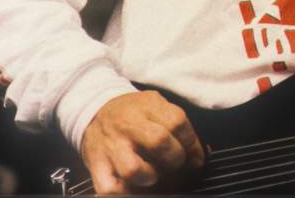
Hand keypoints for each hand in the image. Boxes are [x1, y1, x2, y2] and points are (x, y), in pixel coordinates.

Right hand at [80, 90, 205, 193]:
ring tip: (153, 175)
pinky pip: (110, 188)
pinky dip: (125, 192)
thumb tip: (200, 154)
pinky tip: (132, 186)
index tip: (195, 156)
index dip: (191, 143)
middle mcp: (128, 125)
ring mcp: (111, 146)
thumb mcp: (155, 105)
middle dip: (175, 159)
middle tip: (175, 164)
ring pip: (134, 169)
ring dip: (150, 177)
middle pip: (159, 142)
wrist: (94, 110)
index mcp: (147, 106)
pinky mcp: (97, 165)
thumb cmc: (133, 113)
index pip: (177, 122)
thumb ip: (177, 124)